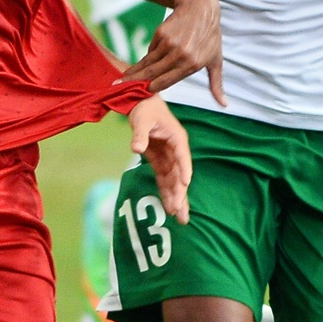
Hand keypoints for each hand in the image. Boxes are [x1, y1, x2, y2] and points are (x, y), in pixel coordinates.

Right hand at [122, 0, 225, 103]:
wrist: (200, 8)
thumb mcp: (216, 60)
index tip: (139, 93)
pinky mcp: (161, 34)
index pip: (167, 81)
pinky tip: (143, 62)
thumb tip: (224, 105)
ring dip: (134, 71)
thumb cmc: (209, 37)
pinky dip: (149, 55)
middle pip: (152, 73)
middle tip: (119, 86)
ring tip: (122, 78)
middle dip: (135, 81)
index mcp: (192, 65)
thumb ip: (216, 84)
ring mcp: (170, 44)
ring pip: (148, 62)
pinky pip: (151, 49)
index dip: (152, 88)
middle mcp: (180, 55)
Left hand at [128, 95, 191, 223]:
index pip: (182, 157)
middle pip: (180, 174)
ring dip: (176, 198)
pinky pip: (164, 180)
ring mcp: (169, 157)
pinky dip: (166, 192)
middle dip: (181, 194)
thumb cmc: (144, 108)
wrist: (140, 102)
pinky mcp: (160, 161)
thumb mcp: (141, 119)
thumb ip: (140, 134)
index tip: (185, 184)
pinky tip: (168, 207)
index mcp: (177, 138)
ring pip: (174, 181)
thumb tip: (136, 148)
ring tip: (180, 219)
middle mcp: (176, 150)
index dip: (184, 170)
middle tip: (180, 213)